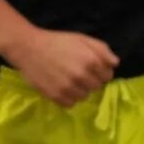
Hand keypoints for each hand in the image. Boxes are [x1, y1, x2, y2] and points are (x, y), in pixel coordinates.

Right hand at [4, 27, 118, 106]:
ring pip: (84, 97)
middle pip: (96, 88)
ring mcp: (69, 88)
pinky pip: (70, 104)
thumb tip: (115, 64)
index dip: (100, 72)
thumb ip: (102, 49)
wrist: (29, 48)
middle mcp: (82, 76)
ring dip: (79, 90)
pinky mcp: (56, 97)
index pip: (107, 76)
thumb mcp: (82, 39)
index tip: (91, 68)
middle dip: (90, 81)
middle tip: (78, 73)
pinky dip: (67, 98)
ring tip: (68, 80)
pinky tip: (61, 87)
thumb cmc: (57, 41)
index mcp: (91, 60)